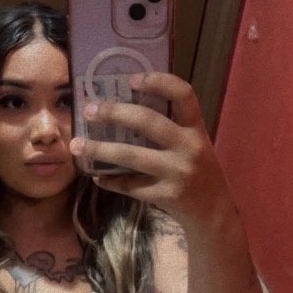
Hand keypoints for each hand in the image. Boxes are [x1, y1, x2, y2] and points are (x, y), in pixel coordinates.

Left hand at [70, 72, 231, 229]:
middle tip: (90, 110)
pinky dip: (110, 181)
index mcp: (196, 129)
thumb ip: (172, 128)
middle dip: (115, 114)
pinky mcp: (166, 195)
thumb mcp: (194, 145)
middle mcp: (189, 147)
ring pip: (132, 156)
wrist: (215, 212)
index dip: (159, 82)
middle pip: (148, 122)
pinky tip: (97, 176)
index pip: (184, 94)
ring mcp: (178, 172)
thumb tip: (125, 109)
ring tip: (77, 145)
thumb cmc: (200, 172)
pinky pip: (131, 186)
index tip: (131, 79)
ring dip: (100, 149)